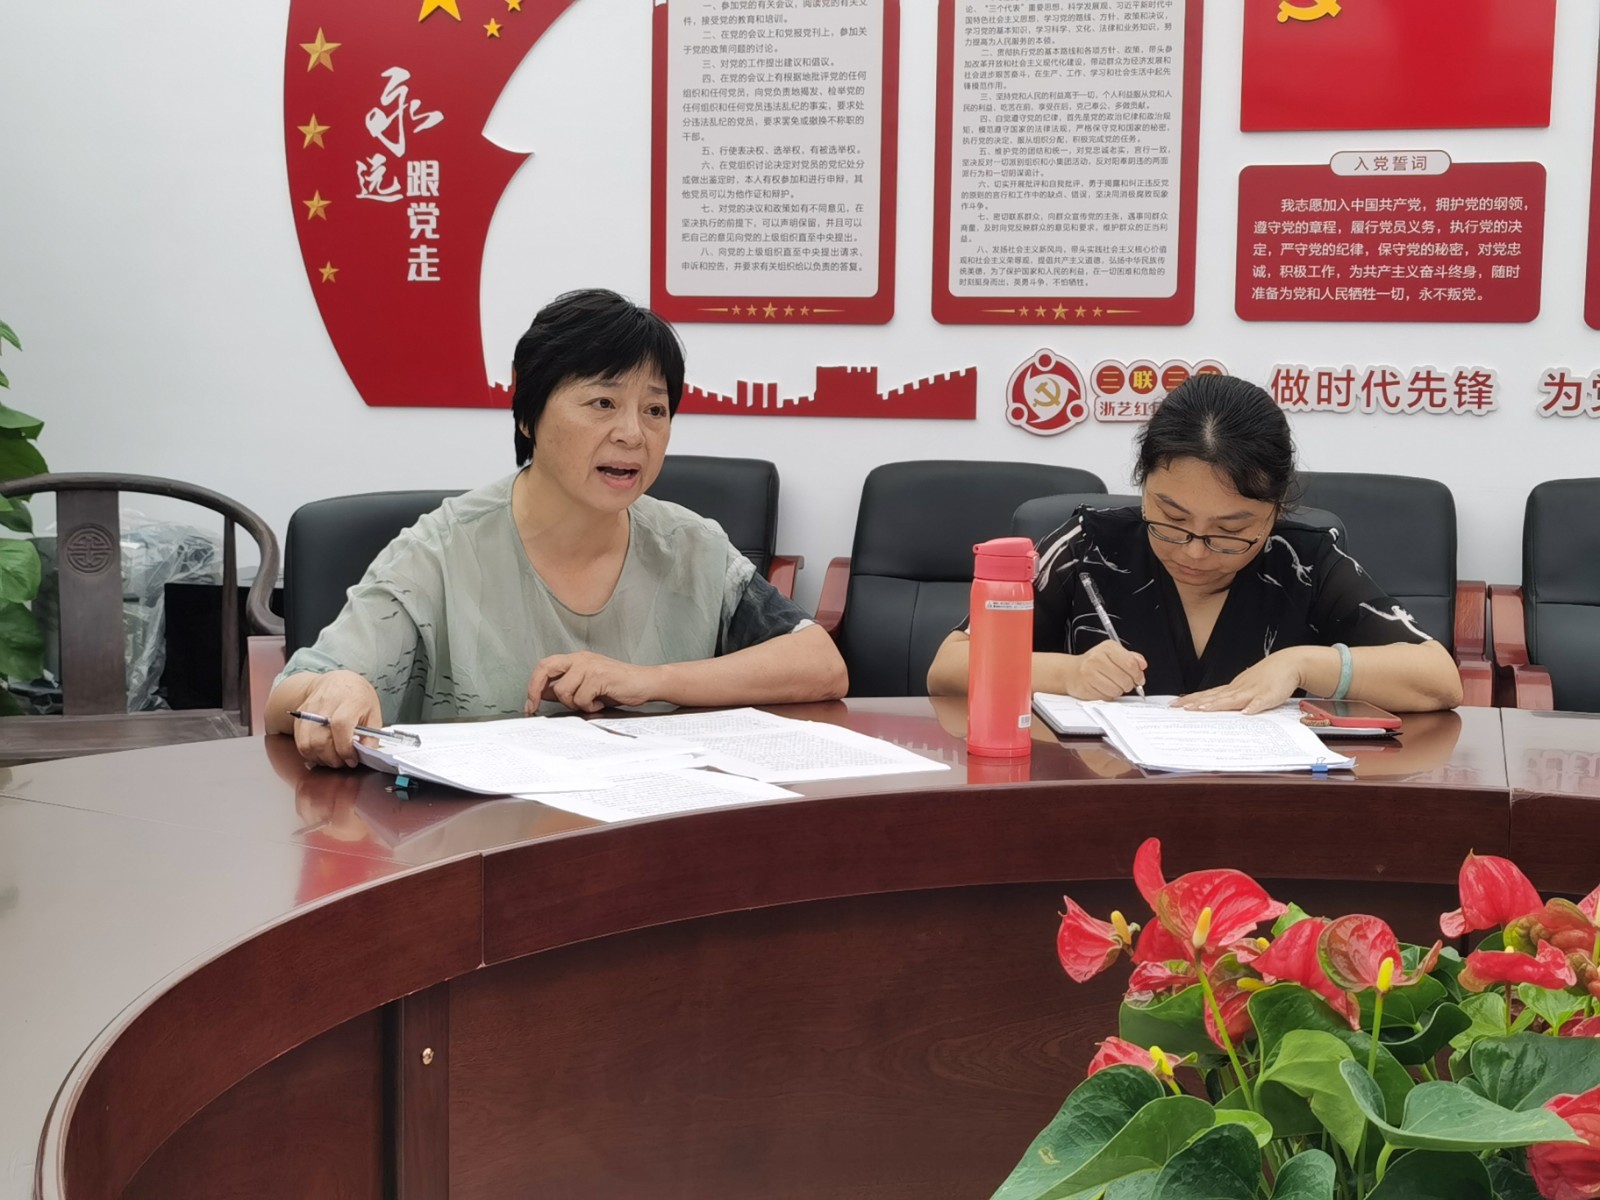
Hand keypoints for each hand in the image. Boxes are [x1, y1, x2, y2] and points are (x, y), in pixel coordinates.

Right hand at [293, 670, 383, 768]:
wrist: (335, 682)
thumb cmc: (356, 696)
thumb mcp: (373, 711)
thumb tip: (367, 752)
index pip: (341, 726)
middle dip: (333, 758)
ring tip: (333, 758)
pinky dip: (311, 753)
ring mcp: (309, 711)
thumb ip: (372, 734)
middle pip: (321, 739)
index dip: (345, 748)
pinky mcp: (300, 718)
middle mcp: (325, 705)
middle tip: (344, 761)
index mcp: (348, 701)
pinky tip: (322, 753)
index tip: (352, 759)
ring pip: (308, 744)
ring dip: (321, 758)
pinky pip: (300, 742)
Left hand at [527, 653, 664, 713]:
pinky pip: (581, 698)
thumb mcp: (588, 687)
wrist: (646, 682)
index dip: (533, 685)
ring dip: (574, 704)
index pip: (545, 666)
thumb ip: (567, 687)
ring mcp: (590, 666)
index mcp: (576, 659)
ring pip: (563, 691)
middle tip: (534, 707)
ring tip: (590, 703)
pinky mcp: (599, 676)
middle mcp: (581, 659)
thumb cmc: (619, 686)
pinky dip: (589, 707)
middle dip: (535, 690)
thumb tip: (544, 694)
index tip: (530, 703)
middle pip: (545, 668)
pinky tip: (600, 703)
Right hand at [1066, 641, 1147, 700]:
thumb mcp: (1113, 654)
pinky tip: (1102, 688)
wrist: (1071, 671)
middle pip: (1125, 679)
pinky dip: (1108, 695)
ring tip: (1111, 684)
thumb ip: (1131, 658)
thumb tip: (1142, 664)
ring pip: (1117, 690)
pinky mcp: (1086, 686)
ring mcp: (1090, 673)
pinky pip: (1106, 696)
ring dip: (1118, 690)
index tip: (1139, 679)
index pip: (1130, 663)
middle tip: (1124, 682)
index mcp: (1108, 648)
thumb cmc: (1094, 663)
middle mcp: (1097, 658)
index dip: (1138, 674)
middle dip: (1129, 684)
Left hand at [1174, 651, 1302, 713]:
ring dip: (1218, 704)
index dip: (1190, 699)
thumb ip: (1229, 698)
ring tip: (1203, 709)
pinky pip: (1261, 702)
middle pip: (1214, 697)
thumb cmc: (1264, 678)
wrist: (1287, 664)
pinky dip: (1253, 707)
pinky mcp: (1269, 695)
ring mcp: (1253, 691)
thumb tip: (1209, 706)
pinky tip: (1247, 713)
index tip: (1174, 705)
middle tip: (1180, 708)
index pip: (1206, 694)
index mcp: (1231, 689)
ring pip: (1233, 699)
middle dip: (1197, 703)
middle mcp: (1238, 689)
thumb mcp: (1243, 688)